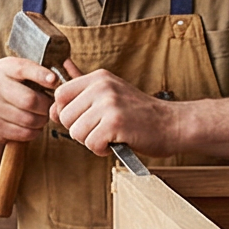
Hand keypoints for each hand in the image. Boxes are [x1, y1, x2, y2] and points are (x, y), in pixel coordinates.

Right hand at [0, 57, 60, 145]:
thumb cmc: (19, 87)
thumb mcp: (27, 73)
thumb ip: (43, 72)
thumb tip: (57, 81)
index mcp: (4, 68)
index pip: (23, 69)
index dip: (41, 75)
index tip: (55, 80)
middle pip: (30, 100)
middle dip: (46, 105)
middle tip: (50, 106)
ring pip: (29, 120)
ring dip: (42, 120)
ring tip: (41, 116)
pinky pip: (24, 133)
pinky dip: (34, 132)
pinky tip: (33, 126)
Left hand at [52, 68, 172, 157]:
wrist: (172, 124)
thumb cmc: (142, 115)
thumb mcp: (113, 94)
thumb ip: (85, 94)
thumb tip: (55, 97)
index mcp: (99, 78)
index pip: (60, 94)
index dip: (66, 113)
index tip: (83, 120)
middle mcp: (102, 87)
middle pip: (65, 117)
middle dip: (80, 130)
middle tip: (102, 130)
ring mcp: (109, 103)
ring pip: (76, 133)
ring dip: (91, 141)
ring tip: (111, 135)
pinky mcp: (115, 123)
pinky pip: (91, 144)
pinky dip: (102, 150)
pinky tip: (116, 143)